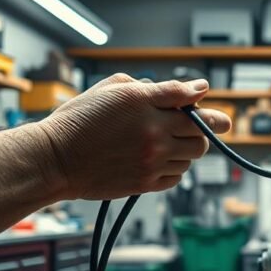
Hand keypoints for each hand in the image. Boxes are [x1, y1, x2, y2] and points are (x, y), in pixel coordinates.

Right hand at [35, 73, 230, 199]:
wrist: (55, 159)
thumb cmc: (79, 119)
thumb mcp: (113, 89)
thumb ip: (156, 88)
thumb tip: (195, 90)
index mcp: (144, 103)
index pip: (190, 102)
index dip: (207, 106)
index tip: (215, 109)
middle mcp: (153, 132)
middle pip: (201, 135)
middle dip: (200, 131)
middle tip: (186, 129)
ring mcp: (151, 160)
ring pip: (191, 157)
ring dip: (184, 150)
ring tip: (161, 143)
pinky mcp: (145, 183)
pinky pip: (176, 177)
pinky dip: (173, 168)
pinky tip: (155, 160)